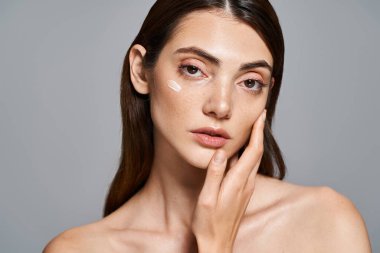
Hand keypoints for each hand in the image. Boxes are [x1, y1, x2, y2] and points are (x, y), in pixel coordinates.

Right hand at [191, 109, 265, 252]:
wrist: (218, 244)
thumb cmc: (209, 223)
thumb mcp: (206, 199)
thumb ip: (214, 175)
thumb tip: (220, 152)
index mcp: (237, 182)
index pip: (253, 150)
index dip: (258, 131)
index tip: (261, 115)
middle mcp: (246, 183)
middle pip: (257, 152)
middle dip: (259, 132)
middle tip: (259, 115)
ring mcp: (246, 188)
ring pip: (254, 160)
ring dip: (256, 142)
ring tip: (253, 128)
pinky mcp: (243, 193)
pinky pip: (249, 168)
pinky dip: (249, 154)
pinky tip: (241, 151)